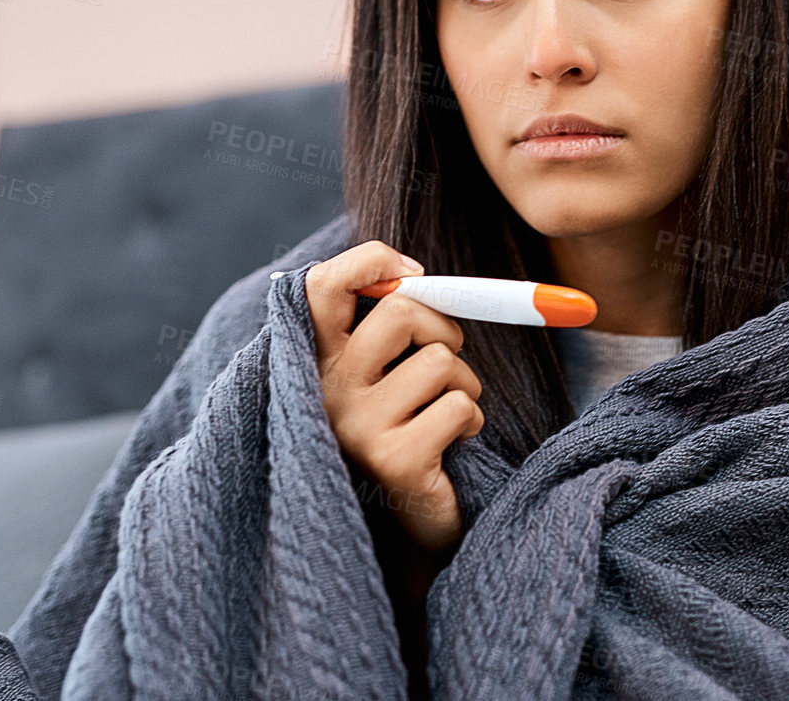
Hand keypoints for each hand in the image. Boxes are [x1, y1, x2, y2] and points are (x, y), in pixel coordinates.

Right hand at [305, 241, 484, 553]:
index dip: (370, 262)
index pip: (321, 286)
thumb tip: (418, 271)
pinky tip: (451, 446)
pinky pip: (460, 406)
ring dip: (464, 384)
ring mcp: (354, 426)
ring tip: (445, 416)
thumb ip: (392, 321)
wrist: (412, 526)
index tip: (412, 272)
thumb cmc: (409, 428)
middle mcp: (324, 390)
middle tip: (445, 359)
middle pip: (400, 311)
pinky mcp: (393, 459)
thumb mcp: (389, 370)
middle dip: (444, 328)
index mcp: (316, 360)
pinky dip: (472, 421)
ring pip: (441, 361)